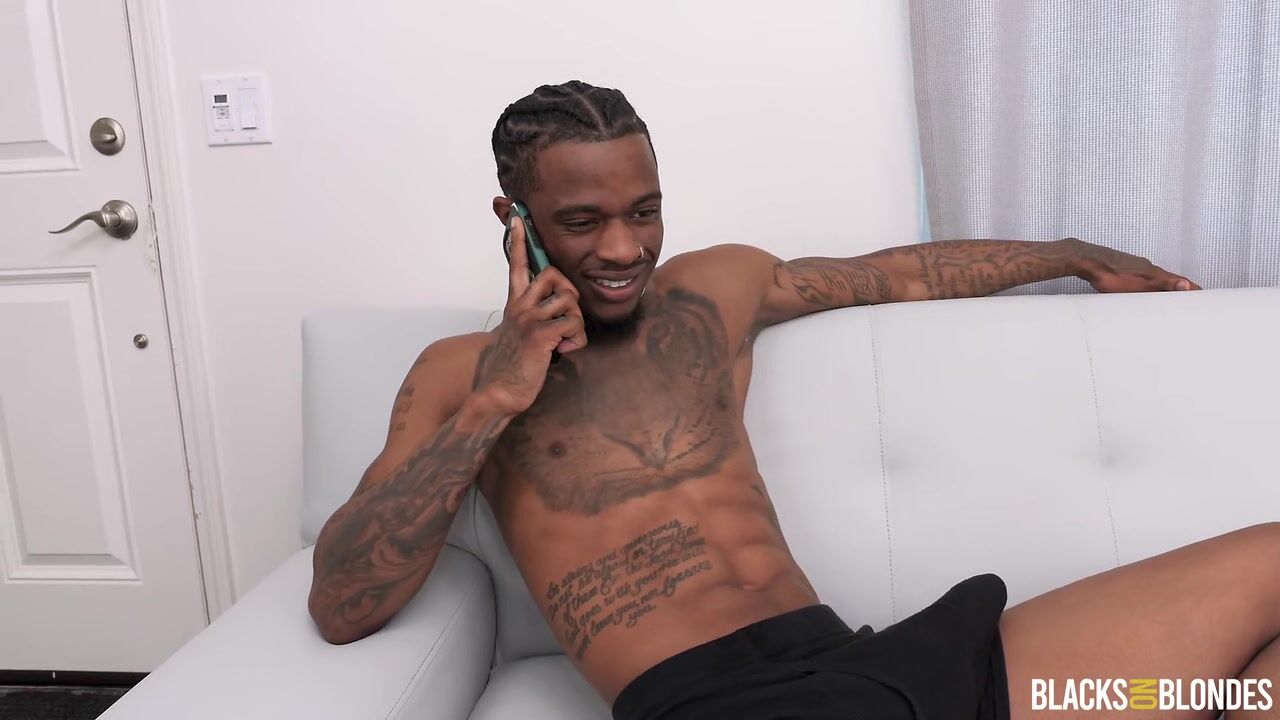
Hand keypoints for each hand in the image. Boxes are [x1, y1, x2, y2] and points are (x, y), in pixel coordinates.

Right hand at [472, 215, 587, 416]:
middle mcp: (519, 305)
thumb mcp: (519, 333)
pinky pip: (573, 324)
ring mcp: (528, 318)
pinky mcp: (540, 333)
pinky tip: (563, 352)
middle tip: (565, 318)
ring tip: (562, 341)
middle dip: (569, 293)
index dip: (519, 240)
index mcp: (514, 303)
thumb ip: (532, 317)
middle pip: (553, 275)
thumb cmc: (513, 366)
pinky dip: (576, 341)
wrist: (498, 392)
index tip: (517, 216)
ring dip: (575, 322)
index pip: (516, 264)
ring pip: (569, 300)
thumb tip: (554, 312)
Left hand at [1069, 238, 1202, 292]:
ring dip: (1166, 287)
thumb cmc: (1109, 273)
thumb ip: (1162, 284)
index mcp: (1153, 272)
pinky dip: (1151, 285)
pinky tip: (1146, 290)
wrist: (1085, 259)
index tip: (1204, 295)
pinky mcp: (1124, 268)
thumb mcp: (1138, 282)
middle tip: (1192, 297)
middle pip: (1169, 279)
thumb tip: (1186, 285)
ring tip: (1172, 296)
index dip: (1191, 288)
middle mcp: (1147, 267)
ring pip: (1155, 278)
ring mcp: (1135, 267)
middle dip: (1181, 289)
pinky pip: (1143, 278)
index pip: (1178, 281)